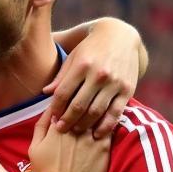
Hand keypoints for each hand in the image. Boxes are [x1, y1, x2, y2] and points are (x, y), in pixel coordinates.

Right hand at [29, 107, 110, 171]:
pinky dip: (107, 122)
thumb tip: (48, 109)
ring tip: (98, 107)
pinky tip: (106, 122)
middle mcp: (76, 128)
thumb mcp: (34, 148)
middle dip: (83, 100)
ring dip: (97, 109)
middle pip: (82, 104)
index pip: (64, 102)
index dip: (67, 98)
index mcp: (57, 127)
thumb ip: (40, 126)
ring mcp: (92, 137)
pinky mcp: (104, 146)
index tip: (69, 99)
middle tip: (85, 99)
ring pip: (97, 113)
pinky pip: (109, 127)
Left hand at [45, 19, 141, 137]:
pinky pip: (115, 113)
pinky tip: (97, 134)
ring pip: (96, 112)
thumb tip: (44, 93)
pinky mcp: (128, 89)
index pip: (63, 93)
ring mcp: (115, 82)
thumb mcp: (73, 57)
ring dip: (84, 125)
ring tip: (76, 131)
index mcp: (82, 65)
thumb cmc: (91, 49)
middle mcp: (99, 74)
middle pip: (78, 106)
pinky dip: (105, 126)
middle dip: (67, 121)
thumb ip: (60, 76)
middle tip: (60, 130)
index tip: (52, 119)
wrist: (121, 37)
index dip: (55, 109)